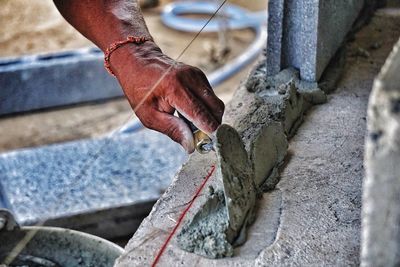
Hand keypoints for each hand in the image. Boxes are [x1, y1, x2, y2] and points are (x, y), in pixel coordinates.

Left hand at [109, 41, 224, 152]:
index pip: (201, 113)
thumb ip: (172, 130)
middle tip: (202, 138)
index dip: (210, 130)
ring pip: (216, 103)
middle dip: (213, 126)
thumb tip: (191, 146)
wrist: (138, 61)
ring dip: (210, 117)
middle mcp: (190, 78)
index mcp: (175, 88)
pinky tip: (191, 112)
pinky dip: (206, 108)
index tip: (214, 144)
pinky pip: (211, 97)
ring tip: (192, 125)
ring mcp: (197, 74)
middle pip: (215, 108)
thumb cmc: (140, 90)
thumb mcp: (149, 115)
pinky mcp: (199, 75)